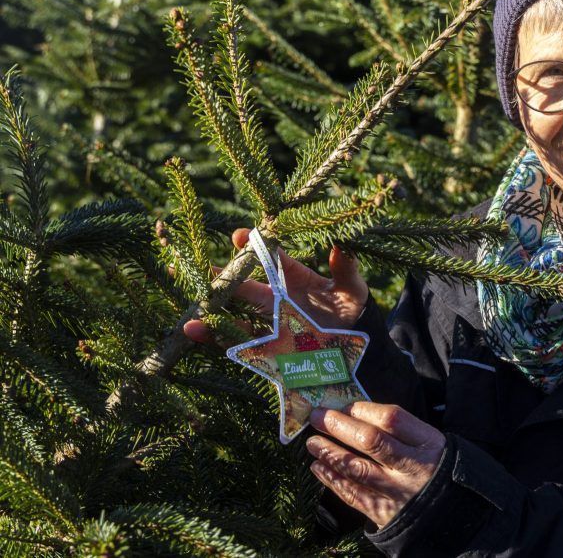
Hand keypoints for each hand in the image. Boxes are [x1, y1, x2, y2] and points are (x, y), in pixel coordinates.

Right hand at [182, 228, 368, 342]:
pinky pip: (235, 338)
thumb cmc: (352, 310)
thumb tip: (340, 245)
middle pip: (244, 281)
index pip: (270, 256)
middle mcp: (275, 295)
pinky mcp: (264, 343)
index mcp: (293, 276)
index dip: (255, 244)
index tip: (241, 236)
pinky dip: (213, 334)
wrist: (353, 345)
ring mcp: (267, 319)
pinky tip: (194, 330)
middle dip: (222, 273)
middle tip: (198, 262)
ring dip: (211, 304)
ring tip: (190, 299)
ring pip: (233, 309)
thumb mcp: (352, 289)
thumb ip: (345, 269)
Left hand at [307, 402, 444, 528]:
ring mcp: (398, 492)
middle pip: (372, 442)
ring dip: (330, 453)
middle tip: (317, 417)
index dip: (363, 409)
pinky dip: (332, 480)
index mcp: (429, 443)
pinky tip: (318, 467)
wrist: (455, 516)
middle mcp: (413, 467)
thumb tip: (356, 414)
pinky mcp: (385, 513)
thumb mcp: (431, 444)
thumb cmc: (436, 468)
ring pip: (357, 469)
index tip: (343, 404)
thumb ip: (402, 432)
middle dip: (340, 426)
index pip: (392, 419)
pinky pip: (353, 494)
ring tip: (312, 443)